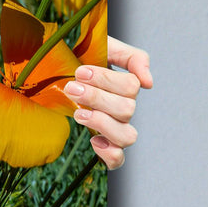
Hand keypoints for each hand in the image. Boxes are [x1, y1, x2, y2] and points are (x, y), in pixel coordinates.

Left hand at [64, 36, 152, 170]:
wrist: (59, 68)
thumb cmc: (83, 58)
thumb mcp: (106, 46)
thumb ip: (132, 57)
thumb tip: (149, 83)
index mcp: (125, 86)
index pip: (131, 86)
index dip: (106, 80)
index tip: (81, 72)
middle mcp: (124, 109)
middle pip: (126, 110)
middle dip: (96, 98)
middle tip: (72, 88)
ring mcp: (115, 127)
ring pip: (127, 136)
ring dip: (102, 123)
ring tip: (78, 113)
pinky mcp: (104, 144)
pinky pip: (117, 160)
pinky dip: (109, 154)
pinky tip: (93, 141)